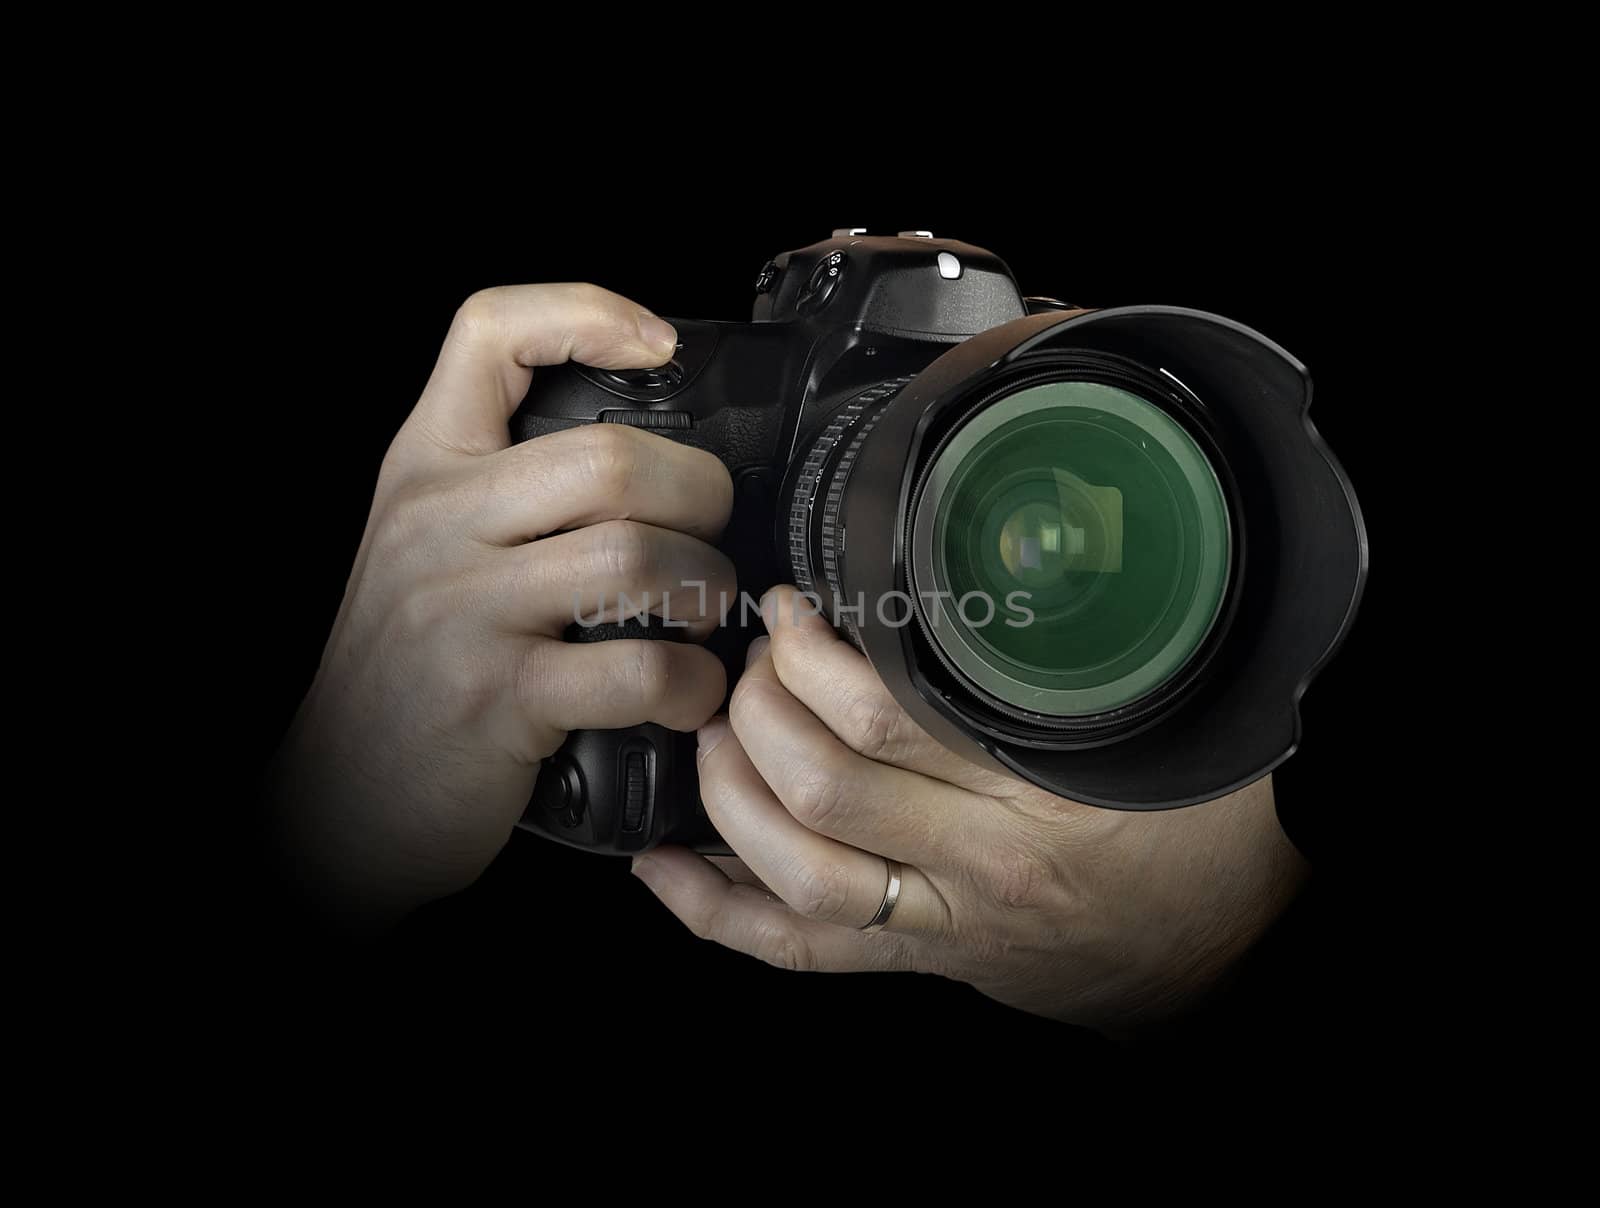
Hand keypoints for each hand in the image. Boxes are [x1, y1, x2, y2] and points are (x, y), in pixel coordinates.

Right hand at [269, 284, 734, 927]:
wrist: (338, 798)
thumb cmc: (405, 672)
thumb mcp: (424, 550)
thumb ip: (503, 492)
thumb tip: (646, 462)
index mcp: (424, 470)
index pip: (489, 334)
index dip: (586, 314)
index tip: (660, 345)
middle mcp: (437, 525)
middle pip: (612, 457)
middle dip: (703, 495)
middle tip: (712, 534)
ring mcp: (464, 611)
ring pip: (637, 556)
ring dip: (705, 589)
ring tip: (703, 615)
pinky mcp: (499, 699)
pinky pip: (637, 667)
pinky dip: (693, 684)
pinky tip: (690, 693)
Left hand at [632, 586, 1307, 1029]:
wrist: (1219, 947)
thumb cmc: (1196, 825)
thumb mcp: (1157, 722)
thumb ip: (1072, 659)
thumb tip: (993, 565)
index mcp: (1037, 793)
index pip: (889, 718)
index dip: (814, 658)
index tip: (795, 610)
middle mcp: (979, 865)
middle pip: (820, 787)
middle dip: (757, 709)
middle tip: (753, 659)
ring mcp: (941, 923)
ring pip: (795, 874)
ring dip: (729, 792)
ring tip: (716, 730)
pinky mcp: (919, 961)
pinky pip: (799, 953)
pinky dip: (719, 913)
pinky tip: (667, 868)